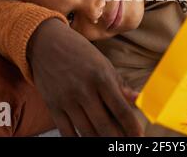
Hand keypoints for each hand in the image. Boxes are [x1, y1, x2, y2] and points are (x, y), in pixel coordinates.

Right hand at [27, 18, 142, 136]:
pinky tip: (87, 142)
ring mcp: (66, 99)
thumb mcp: (103, 63)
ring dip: (100, 140)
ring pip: (86, 131)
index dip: (132, 126)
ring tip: (110, 142)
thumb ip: (120, 84)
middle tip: (126, 144)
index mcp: (101, 77)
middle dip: (118, 138)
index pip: (121, 108)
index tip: (140, 137)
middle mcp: (84, 90)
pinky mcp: (53, 106)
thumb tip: (139, 99)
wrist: (46, 43)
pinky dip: (78, 141)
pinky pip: (66, 132)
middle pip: (104, 125)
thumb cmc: (80, 53)